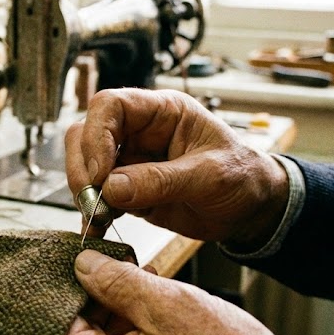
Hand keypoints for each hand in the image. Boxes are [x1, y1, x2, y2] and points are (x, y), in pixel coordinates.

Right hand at [65, 88, 288, 250]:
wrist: (250, 209)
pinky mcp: (126, 189)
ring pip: (84, 164)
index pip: (111, 105)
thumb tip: (112, 187)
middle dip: (83, 167)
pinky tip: (98, 228)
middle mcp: (139, 131)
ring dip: (83, 191)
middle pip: (86, 133)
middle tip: (94, 200)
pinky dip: (91, 212)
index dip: (96, 135)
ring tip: (99, 217)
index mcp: (162, 112)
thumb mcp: (210, 176)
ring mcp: (130, 160)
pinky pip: (96, 195)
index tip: (100, 173)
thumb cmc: (241, 177)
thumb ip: (161, 180)